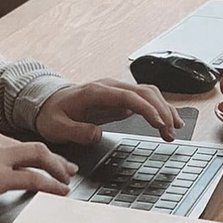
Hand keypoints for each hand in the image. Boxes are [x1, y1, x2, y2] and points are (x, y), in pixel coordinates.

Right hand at [0, 120, 77, 213]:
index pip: (12, 141)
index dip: (28, 153)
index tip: (38, 161)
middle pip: (29, 145)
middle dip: (52, 157)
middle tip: (66, 166)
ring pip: (37, 156)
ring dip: (56, 167)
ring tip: (67, 178)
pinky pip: (32, 178)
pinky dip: (50, 184)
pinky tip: (59, 190)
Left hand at [35, 78, 183, 145]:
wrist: (49, 103)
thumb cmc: (53, 114)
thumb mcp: (57, 127)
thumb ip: (76, 131)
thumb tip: (96, 134)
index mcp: (95, 92)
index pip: (127, 96)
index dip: (146, 108)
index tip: (159, 123)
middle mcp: (110, 87)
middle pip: (143, 92)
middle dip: (161, 111)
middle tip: (170, 132)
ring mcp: (117, 91)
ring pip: (148, 93)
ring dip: (164, 109)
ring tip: (173, 130)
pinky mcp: (121, 98)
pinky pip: (145, 99)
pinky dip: (159, 109)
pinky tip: (167, 122)